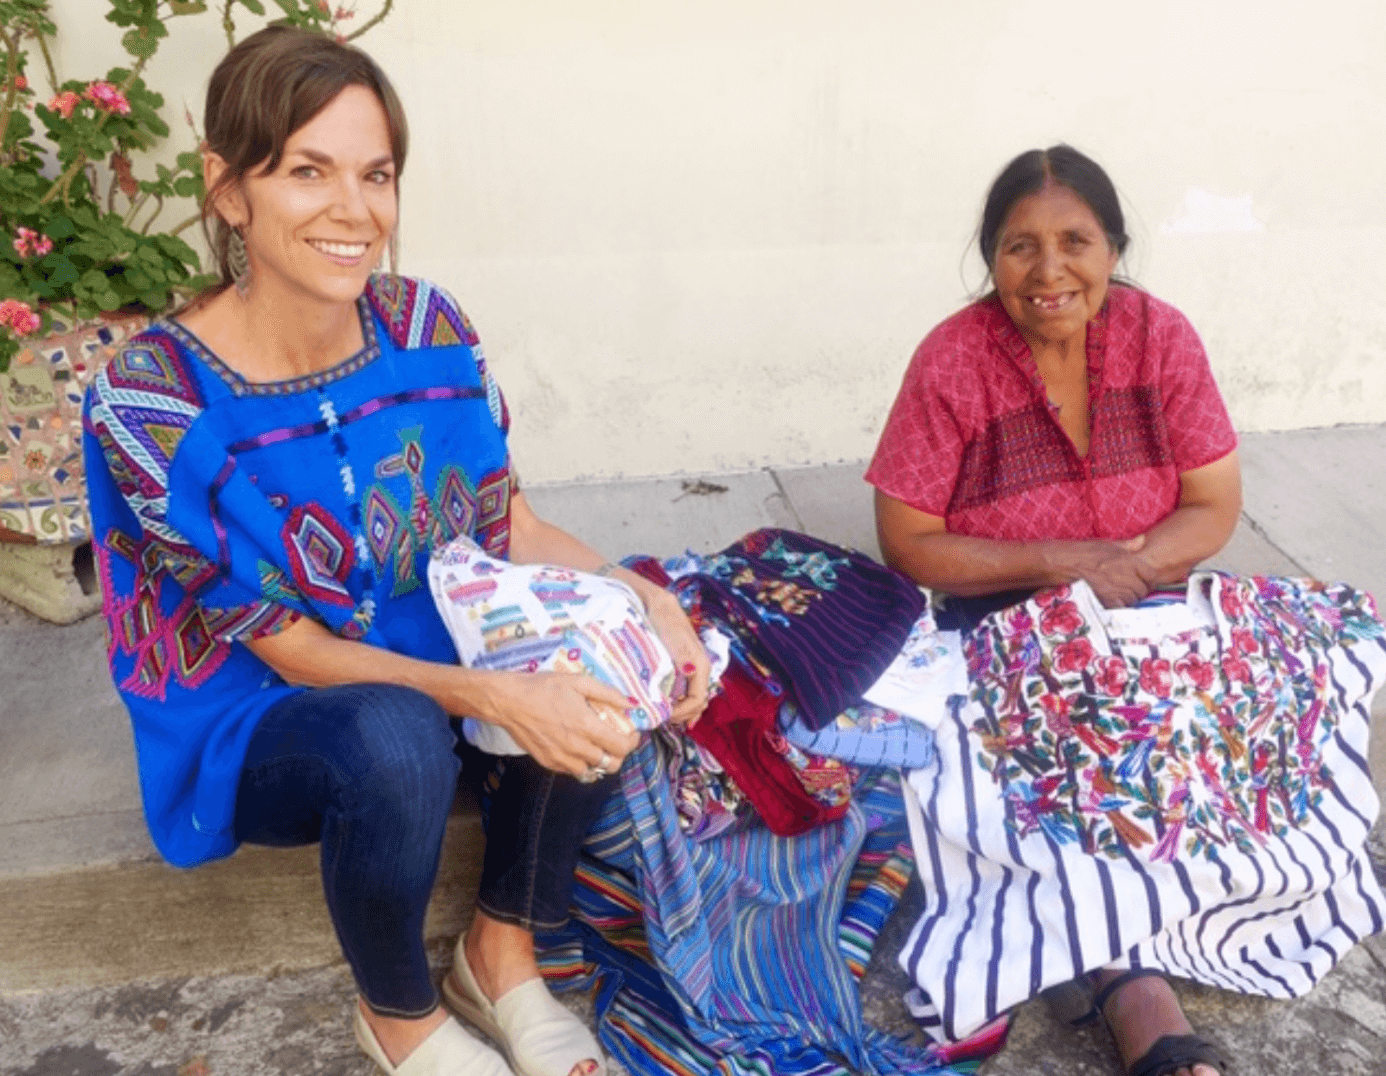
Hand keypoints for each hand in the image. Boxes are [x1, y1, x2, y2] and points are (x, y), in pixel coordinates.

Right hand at [470, 670, 639, 776]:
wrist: (509, 701)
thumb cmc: (543, 687)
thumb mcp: (578, 682)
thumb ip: (607, 693)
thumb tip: (630, 703)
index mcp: (586, 726)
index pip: (620, 747)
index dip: (632, 742)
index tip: (632, 733)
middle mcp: (576, 746)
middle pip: (610, 765)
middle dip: (619, 755)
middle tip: (616, 742)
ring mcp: (561, 757)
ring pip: (591, 771)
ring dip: (599, 761)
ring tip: (597, 747)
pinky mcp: (548, 762)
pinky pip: (572, 771)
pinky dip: (581, 764)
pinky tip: (578, 750)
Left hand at [635, 585, 710, 724]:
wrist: (652, 601)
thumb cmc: (662, 617)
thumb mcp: (674, 636)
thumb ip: (684, 655)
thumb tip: (691, 671)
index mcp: (700, 663)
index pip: (698, 698)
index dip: (683, 712)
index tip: (665, 717)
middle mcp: (699, 667)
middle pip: (699, 701)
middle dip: (686, 714)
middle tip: (667, 722)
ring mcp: (690, 666)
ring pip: (694, 695)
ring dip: (684, 709)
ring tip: (670, 717)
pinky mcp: (680, 663)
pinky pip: (687, 687)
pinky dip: (681, 700)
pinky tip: (672, 705)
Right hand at [1046, 535, 1155, 607]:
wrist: (1060, 564)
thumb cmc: (1081, 552)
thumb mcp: (1105, 544)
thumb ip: (1127, 545)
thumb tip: (1143, 540)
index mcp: (1128, 559)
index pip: (1151, 574)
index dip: (1147, 578)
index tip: (1141, 578)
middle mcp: (1125, 574)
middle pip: (1142, 590)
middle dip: (1137, 590)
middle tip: (1126, 587)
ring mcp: (1116, 589)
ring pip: (1132, 600)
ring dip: (1127, 599)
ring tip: (1117, 594)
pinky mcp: (1105, 600)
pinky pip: (1120, 607)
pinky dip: (1117, 606)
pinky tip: (1109, 600)